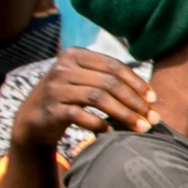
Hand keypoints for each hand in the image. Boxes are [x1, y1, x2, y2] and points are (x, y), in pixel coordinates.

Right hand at [11, 49, 155, 148]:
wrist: (33, 120)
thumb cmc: (69, 99)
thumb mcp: (85, 81)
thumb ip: (109, 79)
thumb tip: (151, 95)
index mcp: (75, 55)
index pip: (114, 66)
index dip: (137, 83)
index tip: (154, 100)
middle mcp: (63, 67)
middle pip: (109, 83)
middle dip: (135, 102)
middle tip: (152, 119)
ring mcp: (55, 88)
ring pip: (98, 98)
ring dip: (124, 114)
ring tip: (141, 128)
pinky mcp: (51, 109)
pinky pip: (82, 115)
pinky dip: (100, 124)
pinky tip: (112, 132)